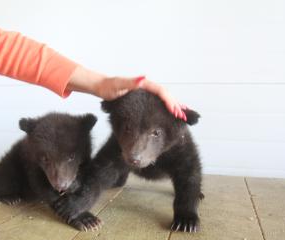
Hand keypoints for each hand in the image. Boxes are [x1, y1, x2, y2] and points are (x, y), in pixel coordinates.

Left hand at [67, 66, 187, 120]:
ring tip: (183, 114)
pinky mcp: (142, 96)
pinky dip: (166, 105)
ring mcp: (145, 91)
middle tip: (184, 116)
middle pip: (166, 95)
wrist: (100, 86)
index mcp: (144, 84)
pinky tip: (170, 111)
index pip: (161, 92)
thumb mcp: (118, 84)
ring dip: (174, 105)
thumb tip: (143, 78)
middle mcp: (146, 85)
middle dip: (176, 105)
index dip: (170, 101)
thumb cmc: (108, 86)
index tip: (175, 111)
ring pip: (164, 98)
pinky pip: (158, 100)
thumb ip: (131, 82)